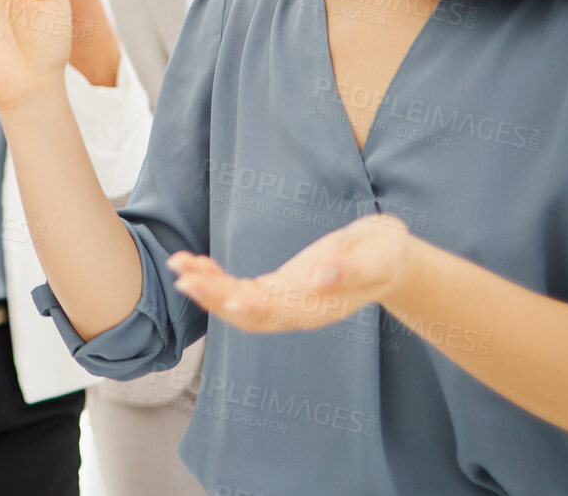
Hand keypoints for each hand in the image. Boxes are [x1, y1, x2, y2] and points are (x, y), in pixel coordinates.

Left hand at [168, 212, 416, 332]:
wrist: (388, 257)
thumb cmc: (385, 255)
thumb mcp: (376, 257)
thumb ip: (350, 269)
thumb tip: (320, 277)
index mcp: (319, 308)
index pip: (278, 313)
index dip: (249, 308)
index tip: (224, 298)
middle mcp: (297, 311)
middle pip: (248, 313)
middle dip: (214, 298)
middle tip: (182, 277)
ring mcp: (285, 301)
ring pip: (238, 303)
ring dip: (208, 288)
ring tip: (179, 266)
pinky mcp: (278, 287)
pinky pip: (241, 288)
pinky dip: (218, 277)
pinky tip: (197, 264)